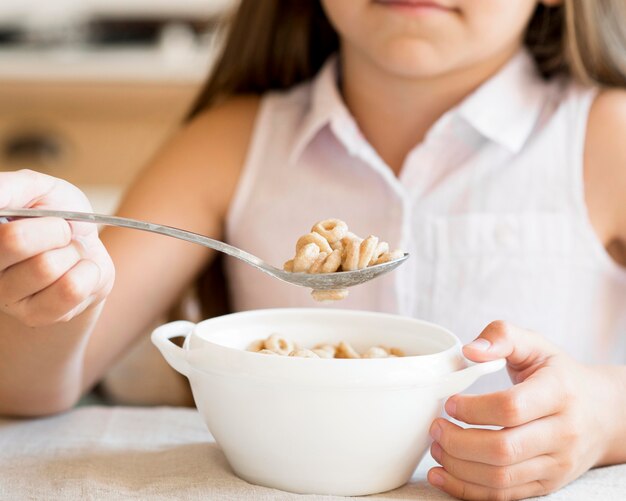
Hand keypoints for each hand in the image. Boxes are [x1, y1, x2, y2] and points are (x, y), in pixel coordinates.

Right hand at [0, 169, 113, 325]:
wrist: (87, 247)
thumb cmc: (57, 214)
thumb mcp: (37, 188)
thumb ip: (8, 188)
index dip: (31, 221)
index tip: (36, 214)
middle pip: (13, 240)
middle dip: (53, 227)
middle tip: (61, 231)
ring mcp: (5, 296)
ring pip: (47, 266)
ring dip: (72, 252)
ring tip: (68, 252)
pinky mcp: (35, 316)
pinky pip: (70, 289)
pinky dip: (88, 272)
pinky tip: (80, 270)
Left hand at [427, 320, 617, 500]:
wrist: (602, 413)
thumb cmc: (559, 375)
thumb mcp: (535, 345)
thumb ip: (501, 336)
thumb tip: (469, 350)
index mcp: (558, 393)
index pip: (511, 408)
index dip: (472, 408)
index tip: (449, 402)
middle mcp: (563, 433)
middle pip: (503, 449)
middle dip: (458, 441)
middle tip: (436, 427)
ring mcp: (557, 464)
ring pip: (500, 478)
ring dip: (458, 467)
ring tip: (437, 447)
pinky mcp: (547, 485)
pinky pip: (504, 496)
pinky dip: (468, 489)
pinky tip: (443, 474)